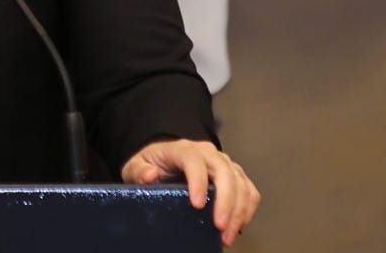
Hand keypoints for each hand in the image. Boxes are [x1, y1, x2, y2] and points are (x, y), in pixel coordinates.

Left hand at [122, 139, 259, 247]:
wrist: (164, 159)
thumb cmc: (151, 164)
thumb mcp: (136, 166)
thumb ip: (139, 171)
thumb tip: (150, 175)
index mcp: (182, 149)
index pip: (194, 161)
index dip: (198, 181)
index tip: (197, 205)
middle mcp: (207, 153)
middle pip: (224, 171)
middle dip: (225, 201)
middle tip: (220, 227)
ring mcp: (223, 163)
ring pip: (240, 182)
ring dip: (239, 210)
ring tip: (227, 235)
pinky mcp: (234, 175)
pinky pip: (249, 190)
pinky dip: (247, 208)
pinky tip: (239, 226)